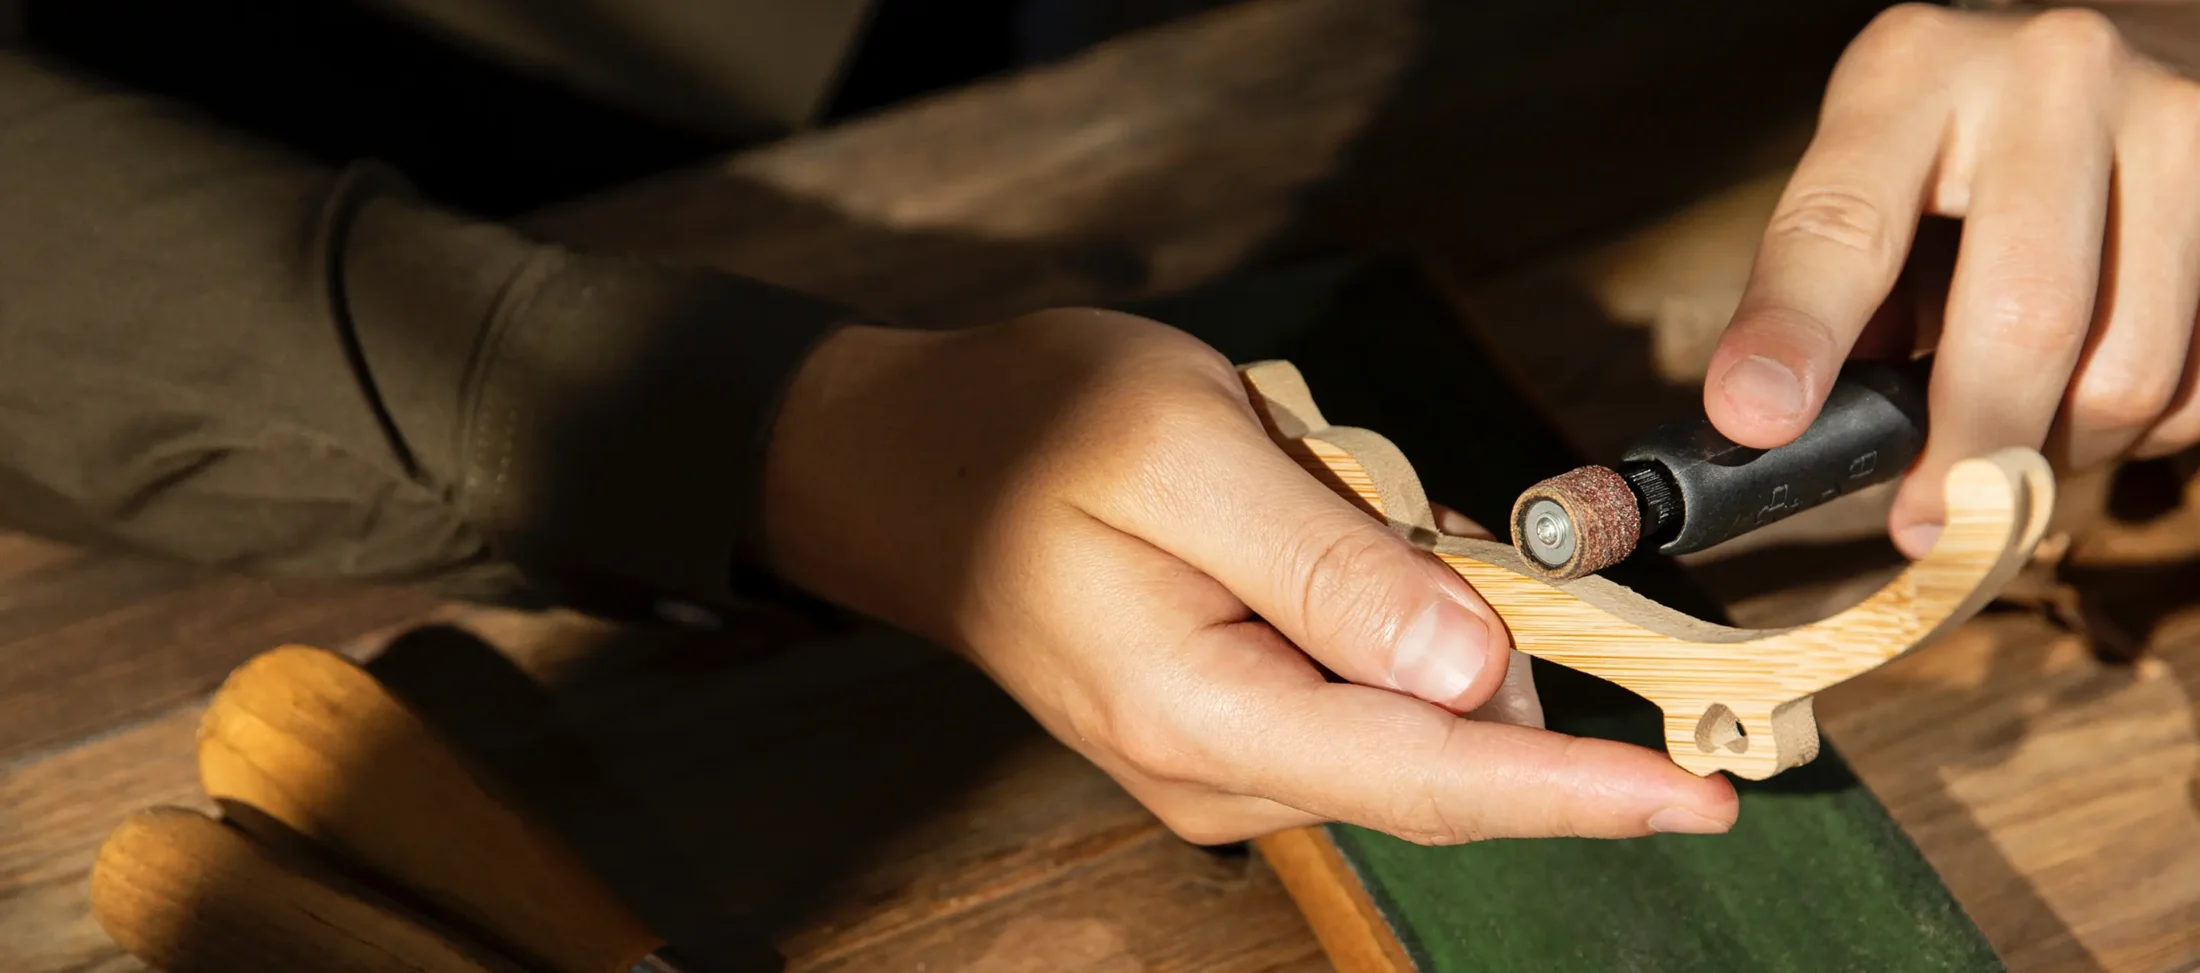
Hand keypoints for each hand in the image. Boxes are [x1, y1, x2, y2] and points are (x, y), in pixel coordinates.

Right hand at [761, 309, 1735, 843]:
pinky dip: (1387, 619)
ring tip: (1317, 487)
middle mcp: (1218, 773)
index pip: (1431, 777)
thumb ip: (1329, 562)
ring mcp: (1217, 762)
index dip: (1579, 793)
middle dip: (1499, 655)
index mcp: (1204, 713)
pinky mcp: (1223, 728)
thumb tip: (1476, 670)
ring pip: (1403, 720)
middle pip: (1437, 758)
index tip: (1703, 800)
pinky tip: (1323, 526)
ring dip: (1425, 616)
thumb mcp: (1183, 451)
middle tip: (1428, 509)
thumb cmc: (1029, 432)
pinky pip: (1357, 694)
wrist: (904, 464)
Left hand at [1706, 4, 2199, 556]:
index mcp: (1917, 71)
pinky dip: (2145, 424)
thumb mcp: (1877, 163)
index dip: (1797, 337)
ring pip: (2129, 372)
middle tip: (1930, 517)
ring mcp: (2177, 121)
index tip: (1759, 422)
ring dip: (2061, 447)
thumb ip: (1834, 284)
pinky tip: (2095, 387)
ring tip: (2017, 430)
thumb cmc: (1974, 127)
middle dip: (1967, 456)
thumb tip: (1792, 425)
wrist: (2138, 26)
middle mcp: (2055, 77)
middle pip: (2022, 323)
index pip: (1842, 226)